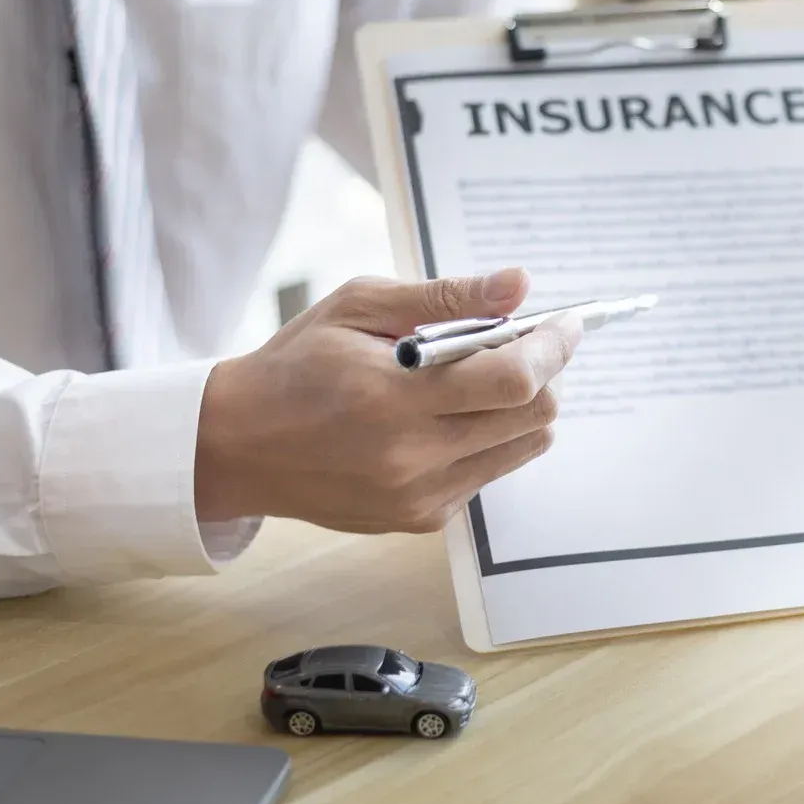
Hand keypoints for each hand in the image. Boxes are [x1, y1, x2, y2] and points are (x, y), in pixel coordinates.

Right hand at [193, 267, 579, 533]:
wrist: (235, 446)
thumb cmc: (297, 363)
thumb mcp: (360, 306)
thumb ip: (446, 297)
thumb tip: (520, 285)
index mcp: (393, 396)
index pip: (514, 379)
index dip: (554, 346)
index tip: (568, 322)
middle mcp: (412, 456)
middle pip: (535, 417)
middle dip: (543, 372)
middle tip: (518, 342)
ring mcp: (419, 496)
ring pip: (524, 448)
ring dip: (521, 406)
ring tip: (476, 378)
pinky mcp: (421, 519)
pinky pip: (489, 471)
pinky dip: (487, 437)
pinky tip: (444, 417)